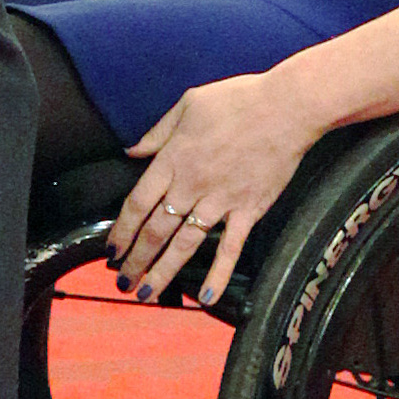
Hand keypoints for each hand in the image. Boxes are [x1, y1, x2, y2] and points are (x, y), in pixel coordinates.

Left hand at [109, 71, 323, 306]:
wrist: (287, 107)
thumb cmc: (237, 99)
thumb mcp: (188, 104)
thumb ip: (158, 132)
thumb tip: (132, 151)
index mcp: (174, 159)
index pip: (138, 203)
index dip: (122, 230)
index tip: (112, 249)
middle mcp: (192, 185)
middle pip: (156, 230)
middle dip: (136, 259)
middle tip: (123, 281)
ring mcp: (220, 201)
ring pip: (185, 245)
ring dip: (163, 272)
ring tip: (147, 294)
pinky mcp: (248, 210)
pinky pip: (230, 248)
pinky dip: (218, 274)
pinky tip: (206, 298)